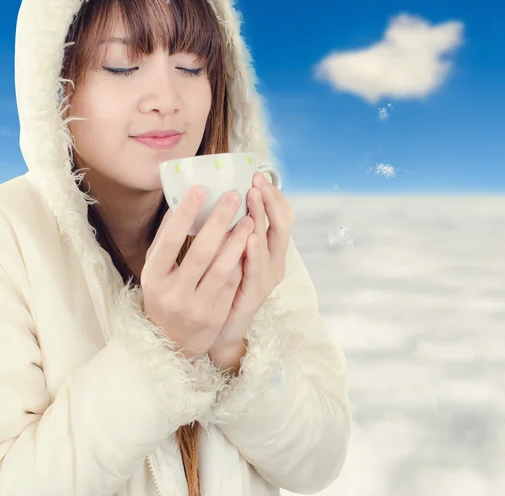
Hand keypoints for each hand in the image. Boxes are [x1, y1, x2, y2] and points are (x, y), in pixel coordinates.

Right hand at [140, 186, 254, 359]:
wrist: (170, 342)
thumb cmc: (164, 294)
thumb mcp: (156, 270)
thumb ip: (166, 240)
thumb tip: (180, 201)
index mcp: (153, 277)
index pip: (169, 241)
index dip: (184, 215)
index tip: (201, 189)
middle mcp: (174, 293)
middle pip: (201, 253)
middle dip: (219, 221)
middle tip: (234, 195)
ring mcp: (196, 306)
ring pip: (222, 268)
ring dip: (238, 240)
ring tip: (249, 217)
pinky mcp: (216, 315)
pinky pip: (233, 283)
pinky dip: (242, 260)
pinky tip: (252, 241)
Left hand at [208, 172, 295, 362]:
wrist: (221, 329)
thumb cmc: (225, 285)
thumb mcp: (232, 252)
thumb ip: (233, 228)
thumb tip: (222, 195)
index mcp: (271, 249)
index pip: (282, 215)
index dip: (274, 195)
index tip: (258, 175)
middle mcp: (275, 261)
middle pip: (282, 224)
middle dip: (269, 199)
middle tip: (256, 180)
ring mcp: (267, 279)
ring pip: (270, 243)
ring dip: (262, 217)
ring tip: (254, 197)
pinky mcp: (255, 295)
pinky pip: (256, 271)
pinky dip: (254, 253)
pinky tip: (249, 238)